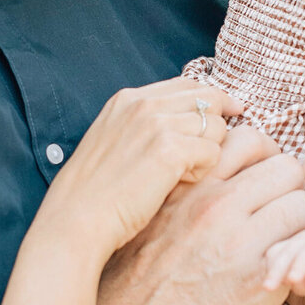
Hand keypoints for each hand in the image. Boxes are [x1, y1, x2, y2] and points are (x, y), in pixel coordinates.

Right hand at [44, 79, 240, 260]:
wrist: (76, 219)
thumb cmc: (94, 194)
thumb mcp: (113, 142)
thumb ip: (144, 126)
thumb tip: (187, 123)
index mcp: (128, 99)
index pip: (187, 84)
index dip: (212, 98)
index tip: (228, 112)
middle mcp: (143, 104)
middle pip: (209, 99)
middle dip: (218, 124)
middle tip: (213, 152)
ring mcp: (156, 124)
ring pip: (215, 127)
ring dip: (208, 152)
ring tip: (183, 175)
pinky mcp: (170, 150)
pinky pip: (214, 152)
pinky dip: (204, 171)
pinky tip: (181, 184)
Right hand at [98, 124, 304, 304]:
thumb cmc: (133, 277)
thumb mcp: (150, 213)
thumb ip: (186, 184)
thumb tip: (216, 161)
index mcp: (187, 184)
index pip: (248, 139)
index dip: (259, 160)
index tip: (256, 182)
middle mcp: (214, 205)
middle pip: (286, 167)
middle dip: (286, 188)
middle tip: (276, 212)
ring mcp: (239, 241)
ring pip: (303, 204)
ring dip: (298, 222)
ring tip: (281, 242)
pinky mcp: (259, 278)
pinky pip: (303, 247)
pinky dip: (299, 256)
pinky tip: (281, 268)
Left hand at [263, 222, 304, 296]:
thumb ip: (298, 282)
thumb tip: (294, 288)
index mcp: (295, 244)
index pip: (274, 254)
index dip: (271, 271)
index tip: (272, 290)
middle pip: (288, 251)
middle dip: (276, 269)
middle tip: (267, 287)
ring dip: (300, 265)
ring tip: (292, 280)